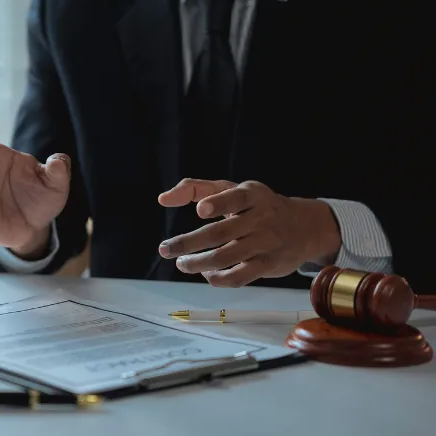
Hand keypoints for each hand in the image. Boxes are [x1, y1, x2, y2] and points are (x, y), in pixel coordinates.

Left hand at [157, 178, 341, 286]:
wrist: (305, 227)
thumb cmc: (255, 206)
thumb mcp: (232, 189)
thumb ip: (196, 188)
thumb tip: (163, 199)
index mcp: (252, 195)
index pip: (236, 198)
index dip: (219, 204)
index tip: (200, 210)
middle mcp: (261, 218)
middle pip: (220, 233)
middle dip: (188, 242)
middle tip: (165, 248)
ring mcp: (265, 243)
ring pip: (226, 257)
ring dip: (197, 263)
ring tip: (181, 262)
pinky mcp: (267, 265)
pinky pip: (238, 277)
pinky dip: (217, 279)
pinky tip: (206, 273)